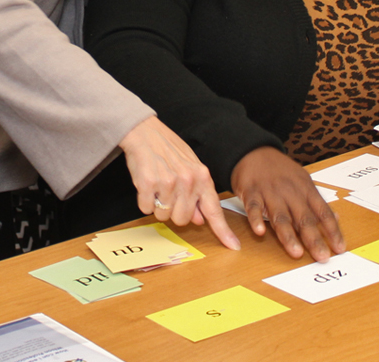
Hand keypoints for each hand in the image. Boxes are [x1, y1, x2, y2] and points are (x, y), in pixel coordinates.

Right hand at [118, 116, 239, 249]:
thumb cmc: (168, 149)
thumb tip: (199, 219)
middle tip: (168, 191)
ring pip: (164, 216)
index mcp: (202, 176)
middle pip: (183, 220)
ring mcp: (168, 183)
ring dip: (158, 206)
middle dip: (174, 211)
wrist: (145, 131)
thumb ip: (196, 193)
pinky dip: (144, 200)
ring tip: (157, 184)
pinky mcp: (148, 184)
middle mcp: (187, 181)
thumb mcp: (189, 167)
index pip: (214, 210)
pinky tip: (146, 183)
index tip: (233, 247)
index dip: (223, 231)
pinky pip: (146, 208)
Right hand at [230, 146, 345, 261]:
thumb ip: (317, 201)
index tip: (339, 248)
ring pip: (280, 216)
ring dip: (288, 235)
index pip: (323, 211)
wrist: (253, 150)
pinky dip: (256, 219)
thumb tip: (335, 218)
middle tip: (321, 256)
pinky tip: (259, 231)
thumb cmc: (280, 169)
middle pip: (303, 217)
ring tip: (296, 252)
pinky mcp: (251, 192)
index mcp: (305, 188)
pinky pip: (253, 207)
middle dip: (313, 238)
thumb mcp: (303, 180)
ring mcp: (270, 191)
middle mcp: (290, 191)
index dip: (332, 230)